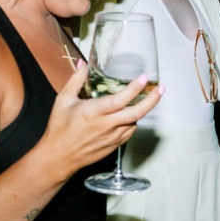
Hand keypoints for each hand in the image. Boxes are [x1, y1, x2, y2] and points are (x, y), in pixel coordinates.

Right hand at [44, 60, 161, 176]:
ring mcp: (112, 137)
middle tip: (161, 89)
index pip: (120, 99)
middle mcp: (106, 125)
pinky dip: (133, 122)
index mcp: (94, 112)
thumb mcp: (63, 100)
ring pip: (135, 122)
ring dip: (142, 110)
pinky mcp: (114, 146)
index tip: (144, 78)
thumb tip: (82, 63)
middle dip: (152, 100)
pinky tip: (130, 115)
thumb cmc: (59, 129)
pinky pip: (129, 132)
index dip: (134, 88)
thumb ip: (76, 80)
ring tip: (147, 98)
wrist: (58, 157)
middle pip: (136, 113)